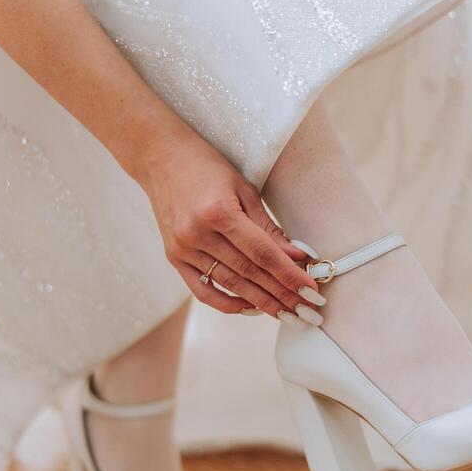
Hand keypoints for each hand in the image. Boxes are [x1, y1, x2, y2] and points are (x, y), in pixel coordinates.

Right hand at [135, 121, 322, 317]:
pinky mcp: (174, 257)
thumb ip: (269, 227)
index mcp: (218, 212)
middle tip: (306, 310)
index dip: (289, 275)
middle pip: (248, 273)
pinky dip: (227, 303)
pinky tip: (250, 308)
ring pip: (230, 284)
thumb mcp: (244, 189)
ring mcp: (182, 248)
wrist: (160, 158)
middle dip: (281, 294)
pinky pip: (203, 290)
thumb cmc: (207, 167)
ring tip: (286, 313)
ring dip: (261, 302)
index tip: (311, 290)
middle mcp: (198, 233)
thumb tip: (298, 256)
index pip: (262, 253)